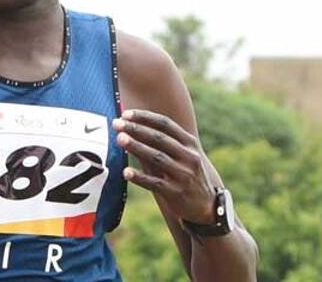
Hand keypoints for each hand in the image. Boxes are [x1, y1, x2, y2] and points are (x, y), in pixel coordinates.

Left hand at [112, 109, 215, 223]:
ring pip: (156, 157)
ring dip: (136, 147)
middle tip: (117, 124)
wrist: (205, 207)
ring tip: (119, 139)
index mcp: (190, 144)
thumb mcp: (182, 156)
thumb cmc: (185, 175)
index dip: (144, 117)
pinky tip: (126, 172)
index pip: (165, 124)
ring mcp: (184, 175)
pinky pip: (155, 182)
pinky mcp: (176, 193)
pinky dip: (139, 177)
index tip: (125, 114)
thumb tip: (130, 127)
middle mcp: (189, 157)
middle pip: (159, 138)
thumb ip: (161, 143)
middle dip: (136, 129)